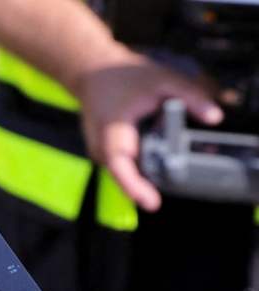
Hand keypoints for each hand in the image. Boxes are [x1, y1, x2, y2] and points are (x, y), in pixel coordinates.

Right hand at [75, 54, 222, 211]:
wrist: (92, 73)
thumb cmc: (121, 77)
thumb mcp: (163, 79)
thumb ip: (191, 96)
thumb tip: (213, 117)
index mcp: (112, 130)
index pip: (120, 166)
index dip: (135, 186)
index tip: (151, 202)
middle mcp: (101, 148)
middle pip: (129, 175)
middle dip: (154, 176)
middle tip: (178, 159)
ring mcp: (100, 154)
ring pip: (128, 173)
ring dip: (150, 165)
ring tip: (160, 136)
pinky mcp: (104, 156)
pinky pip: (126, 167)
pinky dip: (143, 159)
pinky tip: (153, 141)